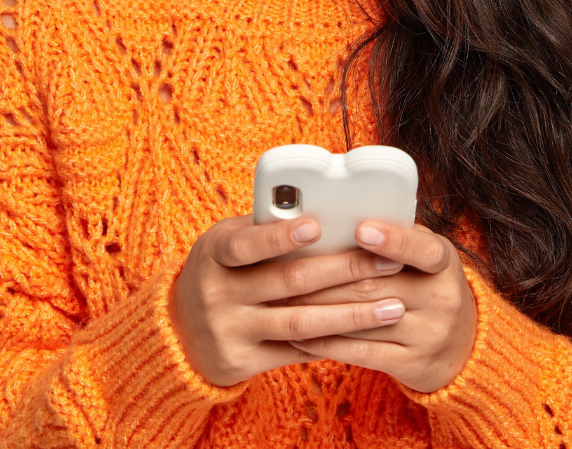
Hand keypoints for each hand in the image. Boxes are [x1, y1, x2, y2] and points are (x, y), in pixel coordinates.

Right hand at [169, 215, 409, 385]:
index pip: (247, 244)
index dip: (280, 237)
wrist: (177, 331)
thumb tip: (325, 208)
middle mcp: (219, 294)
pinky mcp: (243, 363)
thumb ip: (264, 228)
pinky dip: (334, 341)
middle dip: (344, 271)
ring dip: (352, 314)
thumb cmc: (219, 269)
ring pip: (301, 323)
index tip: (317, 226)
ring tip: (394, 306)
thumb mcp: (226, 242)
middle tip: (387, 261)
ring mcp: (231, 331)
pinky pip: (297, 352)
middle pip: (289, 282)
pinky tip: (367, 334)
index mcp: (214, 253)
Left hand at [279, 222, 477, 392]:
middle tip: (290, 267)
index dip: (393, 240)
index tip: (362, 230)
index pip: (423, 250)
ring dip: (319, 309)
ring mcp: (429, 335)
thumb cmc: (429, 285)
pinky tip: (300, 335)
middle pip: (377, 285)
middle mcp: (442, 299)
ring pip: (364, 319)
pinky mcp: (411, 365)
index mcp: (445, 263)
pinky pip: (361, 352)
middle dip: (328, 276)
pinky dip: (326, 343)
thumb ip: (397, 236)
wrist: (463, 347)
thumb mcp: (426, 256)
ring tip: (284, 299)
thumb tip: (344, 214)